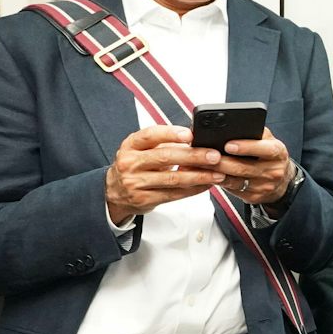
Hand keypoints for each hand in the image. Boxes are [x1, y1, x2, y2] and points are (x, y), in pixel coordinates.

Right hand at [106, 125, 225, 223]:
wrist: (115, 192)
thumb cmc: (136, 166)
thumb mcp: (141, 149)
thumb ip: (164, 143)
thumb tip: (196, 138)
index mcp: (131, 145)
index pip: (150, 135)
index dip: (170, 134)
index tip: (190, 134)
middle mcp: (130, 163)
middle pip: (165, 157)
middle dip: (194, 156)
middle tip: (214, 155)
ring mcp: (136, 183)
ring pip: (172, 179)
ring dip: (199, 176)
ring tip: (217, 173)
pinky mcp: (144, 199)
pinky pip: (174, 194)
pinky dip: (193, 189)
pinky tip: (206, 185)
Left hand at [213, 128, 295, 207]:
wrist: (282, 180)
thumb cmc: (269, 156)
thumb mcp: (268, 141)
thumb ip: (255, 132)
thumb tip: (233, 126)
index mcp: (278, 152)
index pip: (264, 149)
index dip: (246, 147)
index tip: (228, 145)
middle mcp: (273, 171)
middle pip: (244, 167)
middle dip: (222, 161)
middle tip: (206, 155)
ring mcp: (264, 186)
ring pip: (235, 180)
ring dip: (216, 173)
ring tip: (202, 165)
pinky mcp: (254, 196)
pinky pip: (233, 190)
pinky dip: (219, 182)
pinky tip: (210, 176)